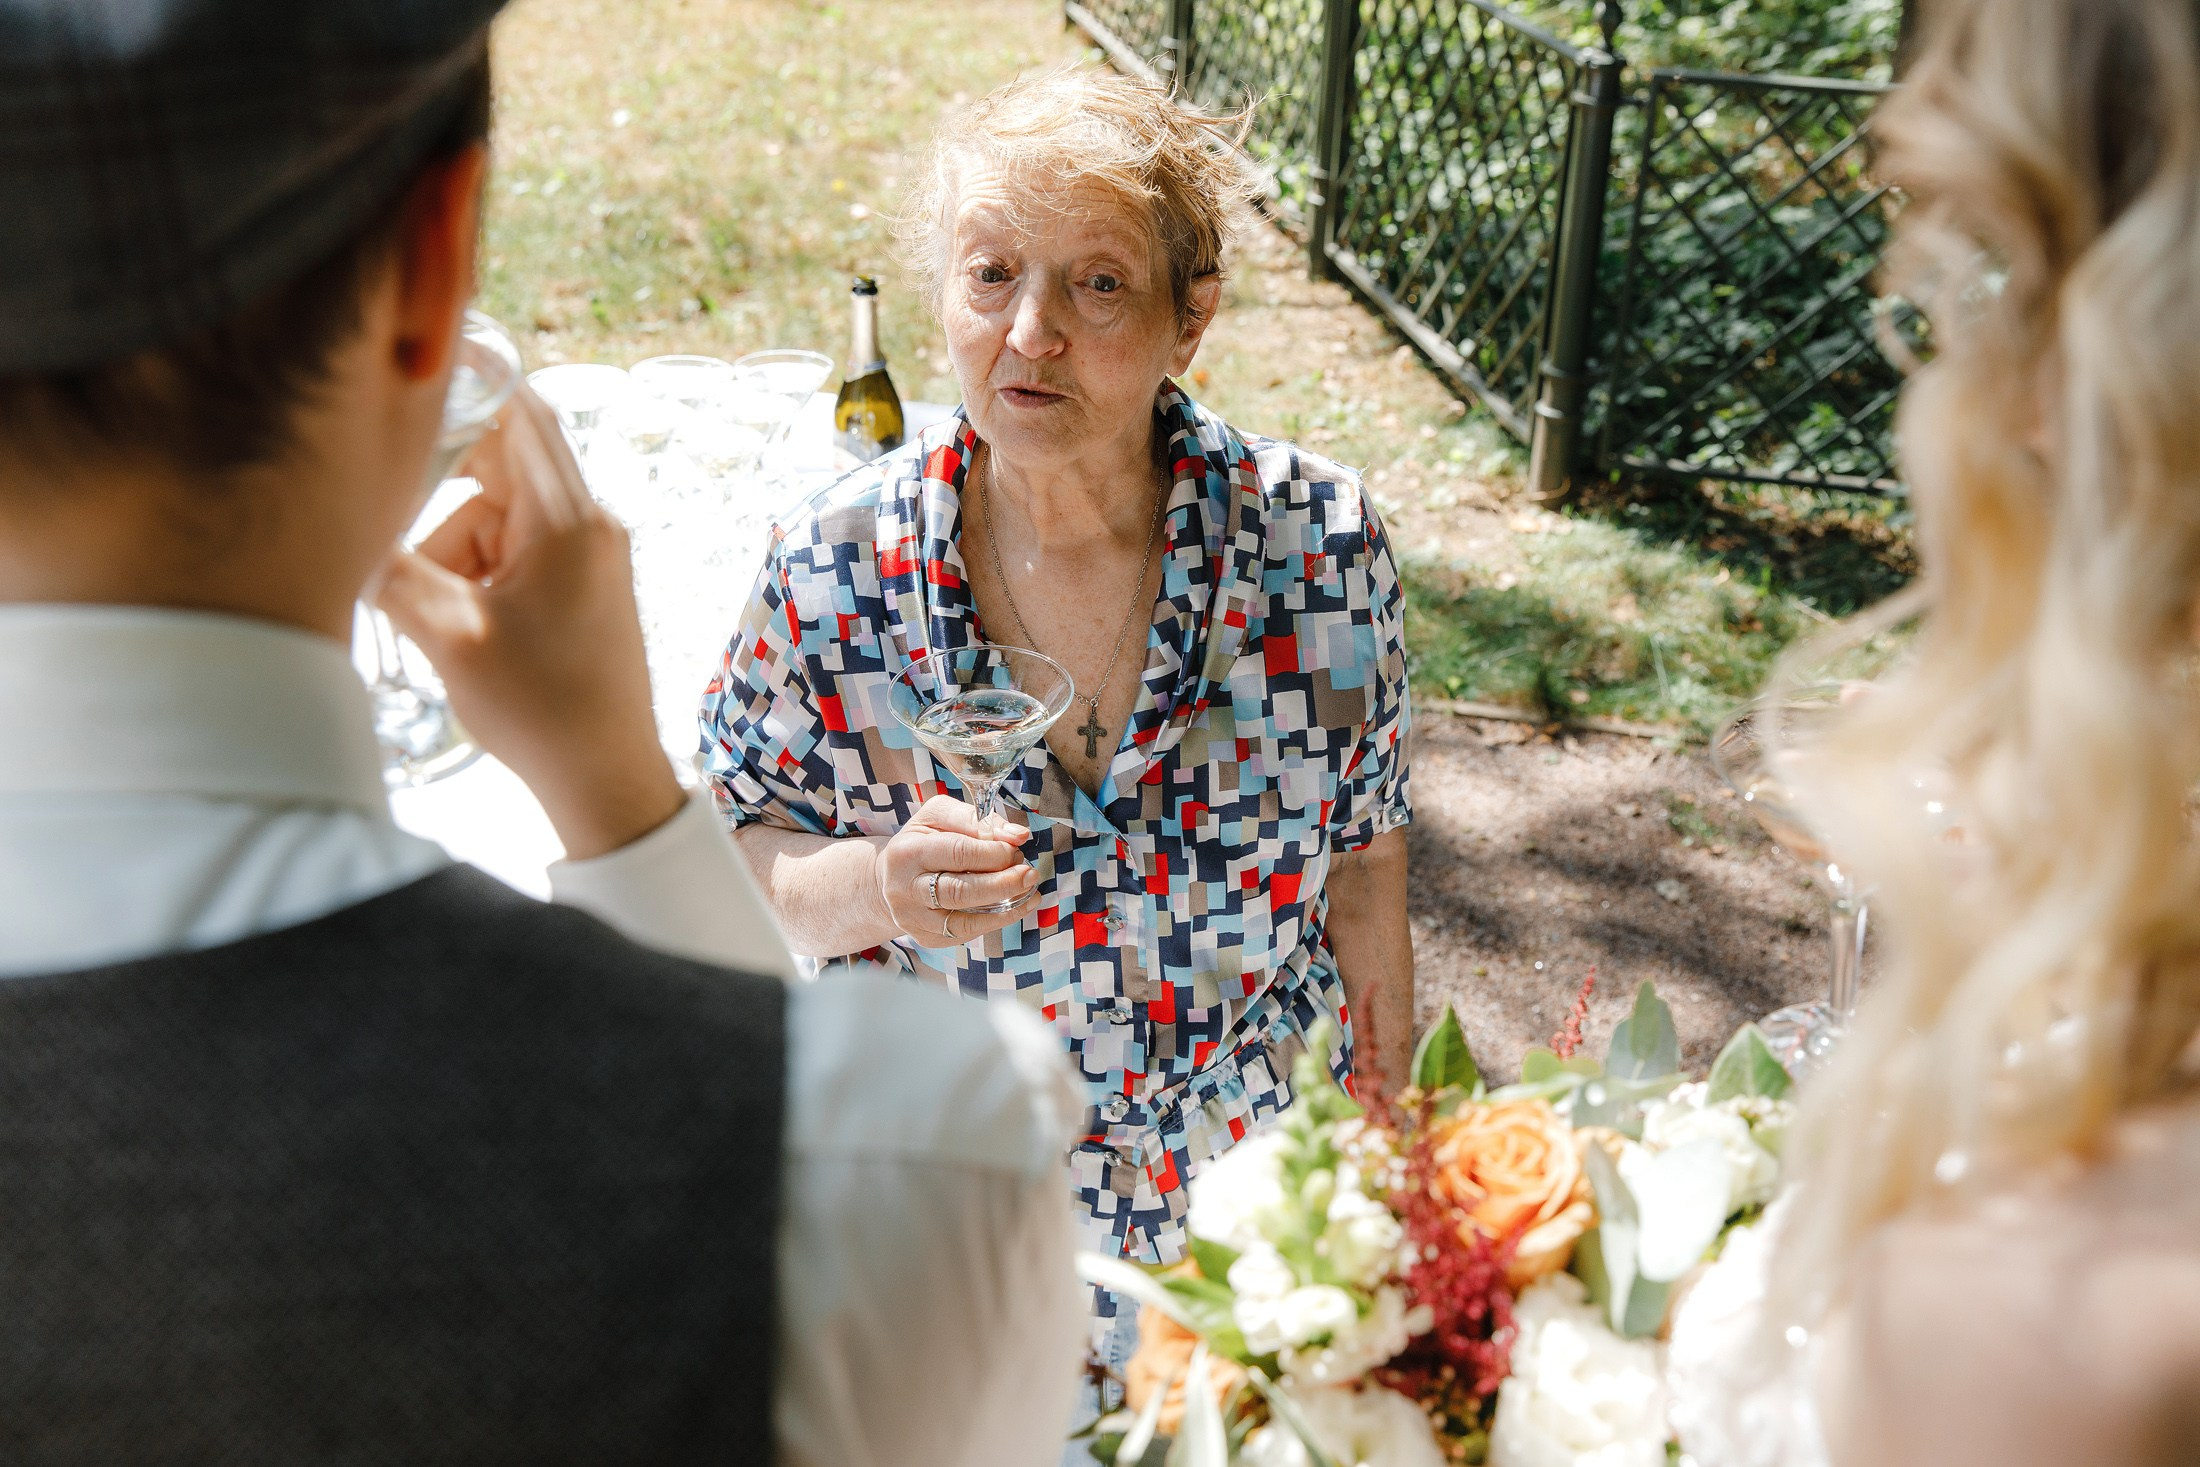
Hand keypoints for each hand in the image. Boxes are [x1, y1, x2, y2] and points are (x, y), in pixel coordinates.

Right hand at [373, 385, 682, 860]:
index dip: (466, 390)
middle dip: (443, 513)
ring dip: (456, 559)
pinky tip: (465, 635)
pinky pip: (514, 557)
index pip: (519, 413)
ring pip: (497, 523)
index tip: (412, 387)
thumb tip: (339, 527)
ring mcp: (591, 558)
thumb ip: (391, 568)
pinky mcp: (583, 590)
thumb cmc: (542, 708)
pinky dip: (479, 582)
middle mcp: (590, 525)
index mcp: (569, 519)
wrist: (606, 778)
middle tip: (413, 567)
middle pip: (497, 472)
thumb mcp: (448, 634)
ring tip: (447, 628)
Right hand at [873, 795, 1038, 944]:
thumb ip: (979, 820)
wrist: (888, 878)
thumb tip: (1018, 836)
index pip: (958, 853)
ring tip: (1029, 893)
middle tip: (1029, 874)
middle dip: (1003, 883)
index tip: (1015, 849)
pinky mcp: (925, 938)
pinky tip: (1014, 907)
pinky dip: (995, 921)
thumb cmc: (921, 841)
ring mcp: (913, 919)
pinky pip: (966, 934)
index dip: (994, 853)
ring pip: (965, 921)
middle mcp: (905, 889)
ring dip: (1005, 908)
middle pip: (960, 892)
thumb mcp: (941, 816)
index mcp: (907, 852)